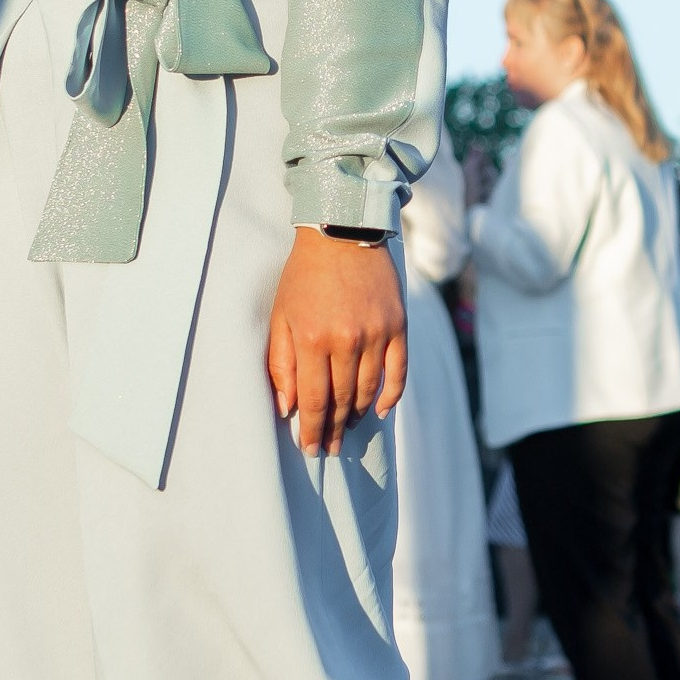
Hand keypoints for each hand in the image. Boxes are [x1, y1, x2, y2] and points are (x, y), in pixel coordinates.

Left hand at [266, 231, 405, 455]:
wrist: (341, 231)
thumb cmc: (303, 275)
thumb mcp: (281, 316)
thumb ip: (282, 363)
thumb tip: (287, 407)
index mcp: (312, 339)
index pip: (313, 400)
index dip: (311, 429)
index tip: (310, 448)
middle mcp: (347, 340)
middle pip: (342, 400)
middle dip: (333, 428)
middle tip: (329, 447)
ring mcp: (376, 334)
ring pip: (369, 390)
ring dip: (357, 414)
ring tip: (348, 427)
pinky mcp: (398, 325)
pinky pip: (398, 371)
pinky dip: (391, 394)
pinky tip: (381, 409)